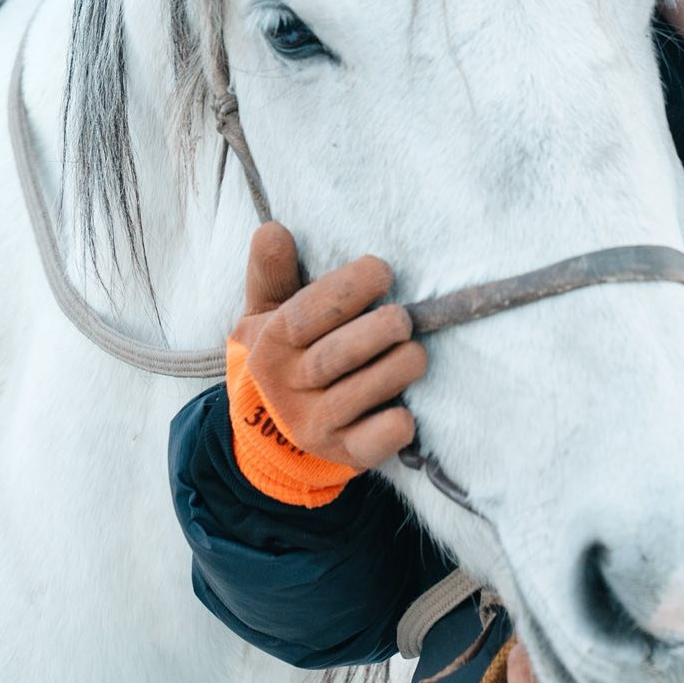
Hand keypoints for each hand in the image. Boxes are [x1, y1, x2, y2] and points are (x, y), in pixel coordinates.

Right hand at [230, 222, 427, 470]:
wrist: (274, 429)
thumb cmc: (286, 354)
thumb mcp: (268, 313)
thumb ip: (273, 273)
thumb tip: (272, 230)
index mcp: (269, 346)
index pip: (303, 316)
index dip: (345, 290)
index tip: (382, 270)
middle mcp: (287, 388)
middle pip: (331, 358)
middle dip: (373, 333)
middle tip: (403, 318)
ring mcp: (315, 425)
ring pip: (354, 398)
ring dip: (392, 372)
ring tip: (416, 352)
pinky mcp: (344, 452)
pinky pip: (369, 445)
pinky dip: (389, 431)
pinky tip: (408, 415)